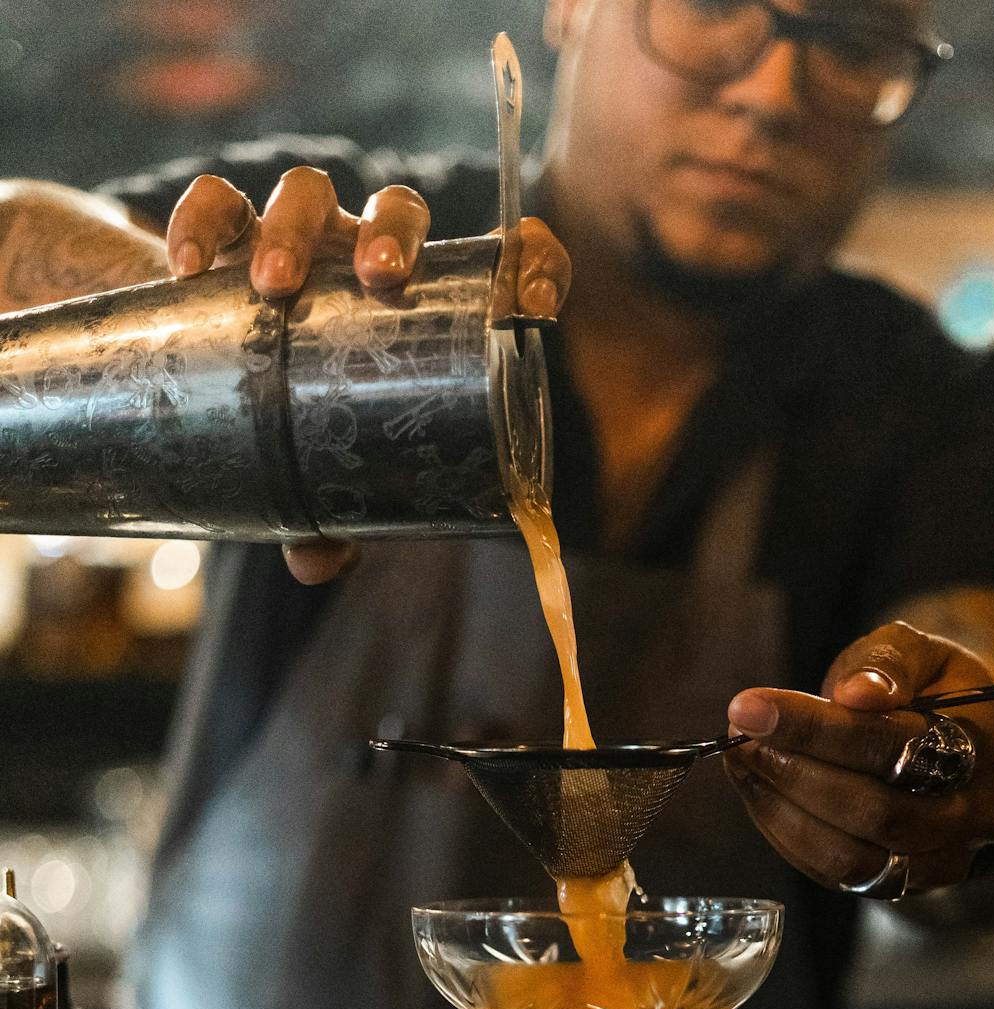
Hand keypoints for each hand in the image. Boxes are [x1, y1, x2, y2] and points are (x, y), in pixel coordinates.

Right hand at [164, 167, 570, 584]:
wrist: (224, 375)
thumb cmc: (308, 423)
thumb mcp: (332, 471)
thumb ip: (335, 518)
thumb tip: (317, 564)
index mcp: (422, 303)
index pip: (499, 260)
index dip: (533, 263)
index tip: (536, 300)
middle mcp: (365, 257)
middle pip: (396, 212)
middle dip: (393, 235)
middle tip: (378, 279)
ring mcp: (299, 238)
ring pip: (308, 193)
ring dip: (296, 226)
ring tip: (274, 284)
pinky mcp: (228, 236)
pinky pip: (217, 206)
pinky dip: (202, 223)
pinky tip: (191, 269)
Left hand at [726, 621, 993, 895]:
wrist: (974, 765)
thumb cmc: (940, 699)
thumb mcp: (926, 656)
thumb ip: (890, 661)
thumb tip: (854, 694)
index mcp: (982, 748)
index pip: (893, 745)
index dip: (815, 729)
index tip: (750, 707)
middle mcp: (970, 816)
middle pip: (873, 812)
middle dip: (792, 772)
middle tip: (740, 736)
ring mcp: (940, 861)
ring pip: (852, 857)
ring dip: (781, 809)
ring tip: (744, 762)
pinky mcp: (903, 886)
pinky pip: (836, 875)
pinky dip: (787, 834)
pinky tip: (761, 793)